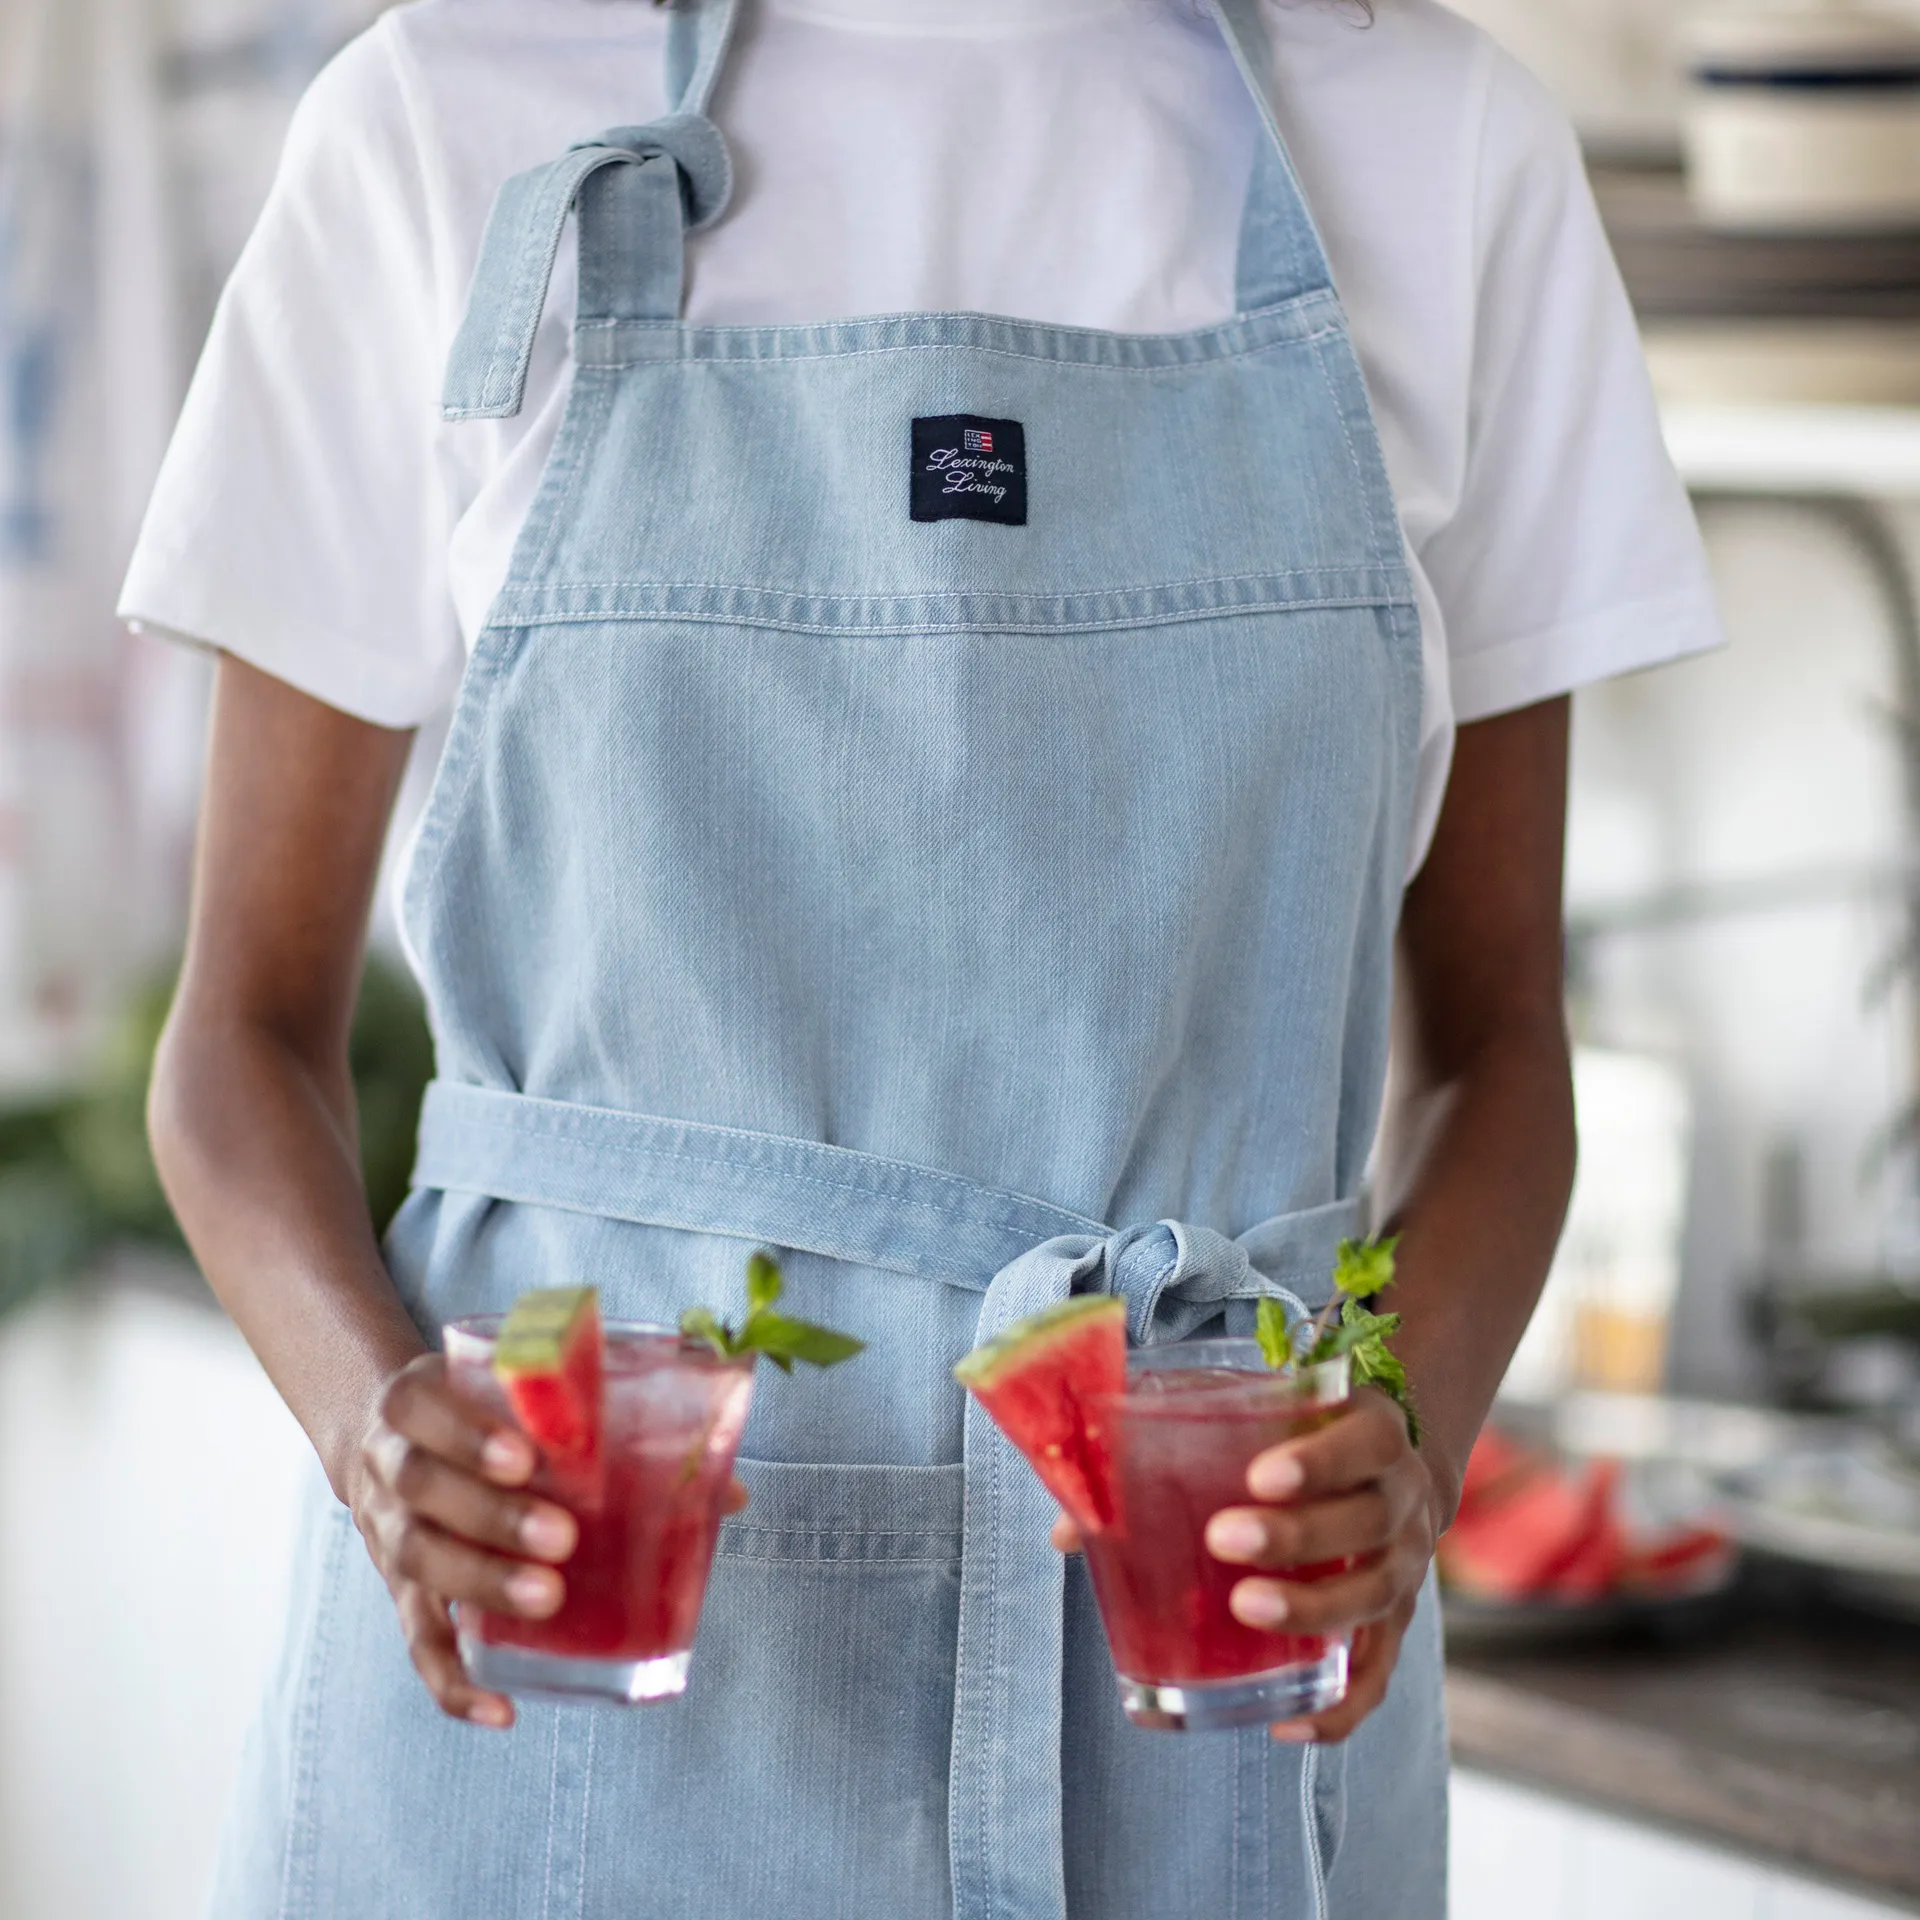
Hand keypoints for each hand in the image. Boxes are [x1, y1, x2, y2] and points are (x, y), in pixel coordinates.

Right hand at [348, 1353, 748, 1729]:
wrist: (395, 1437)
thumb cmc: (490, 1411)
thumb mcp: (523, 1392)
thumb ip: (612, 1421)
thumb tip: (729, 1494)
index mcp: (414, 1402)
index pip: (421, 1410)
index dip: (465, 1435)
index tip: (524, 1456)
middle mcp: (391, 1467)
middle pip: (421, 1489)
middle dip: (490, 1515)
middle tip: (561, 1537)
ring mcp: (390, 1533)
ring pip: (419, 1562)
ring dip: (482, 1583)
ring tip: (548, 1598)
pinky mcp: (403, 1593)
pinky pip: (420, 1644)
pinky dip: (455, 1682)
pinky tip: (503, 1708)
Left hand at [1049, 1385, 1453, 1744]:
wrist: (1376, 1466)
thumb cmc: (1289, 1434)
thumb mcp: (1247, 1410)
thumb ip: (1166, 1440)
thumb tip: (1069, 1527)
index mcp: (1375, 1433)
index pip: (1364, 1441)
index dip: (1321, 1459)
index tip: (1260, 1476)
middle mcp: (1402, 1502)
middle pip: (1368, 1522)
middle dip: (1300, 1535)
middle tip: (1225, 1540)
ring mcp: (1403, 1568)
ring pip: (1373, 1599)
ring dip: (1312, 1609)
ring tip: (1245, 1609)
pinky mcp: (1391, 1627)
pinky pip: (1376, 1677)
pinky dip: (1339, 1707)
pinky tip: (1286, 1723)